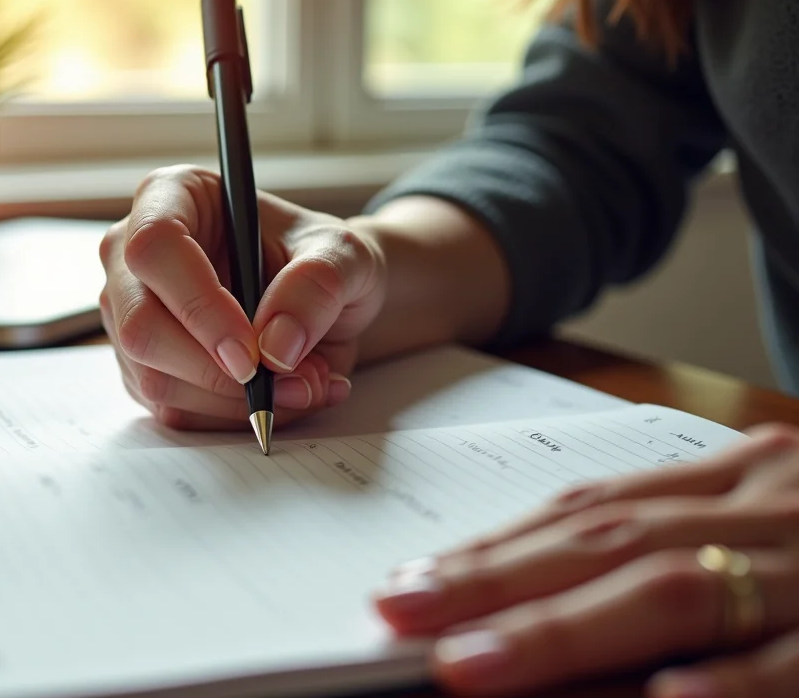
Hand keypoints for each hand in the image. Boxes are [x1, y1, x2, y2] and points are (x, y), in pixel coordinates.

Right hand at [98, 165, 385, 429]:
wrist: (325, 301)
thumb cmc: (321, 260)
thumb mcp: (343, 255)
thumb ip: (317, 286)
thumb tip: (274, 346)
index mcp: (171, 198)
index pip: (155, 247)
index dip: (197, 304)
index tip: (250, 351)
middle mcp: (133, 256)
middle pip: (139, 324)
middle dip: (215, 370)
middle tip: (288, 380)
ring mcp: (131, 315)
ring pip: (153, 377)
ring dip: (234, 400)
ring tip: (304, 382)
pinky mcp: (143, 367)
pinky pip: (173, 409)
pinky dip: (233, 416)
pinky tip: (281, 396)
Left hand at [372, 423, 798, 696]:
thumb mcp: (772, 523)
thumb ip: (674, 543)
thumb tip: (529, 597)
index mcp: (741, 480)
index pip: (594, 509)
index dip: (497, 546)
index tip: (407, 580)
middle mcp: (770, 507)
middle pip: (610, 541)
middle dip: (495, 580)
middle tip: (398, 613)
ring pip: (675, 589)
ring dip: (562, 628)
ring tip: (466, 662)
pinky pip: (791, 661)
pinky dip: (728, 680)